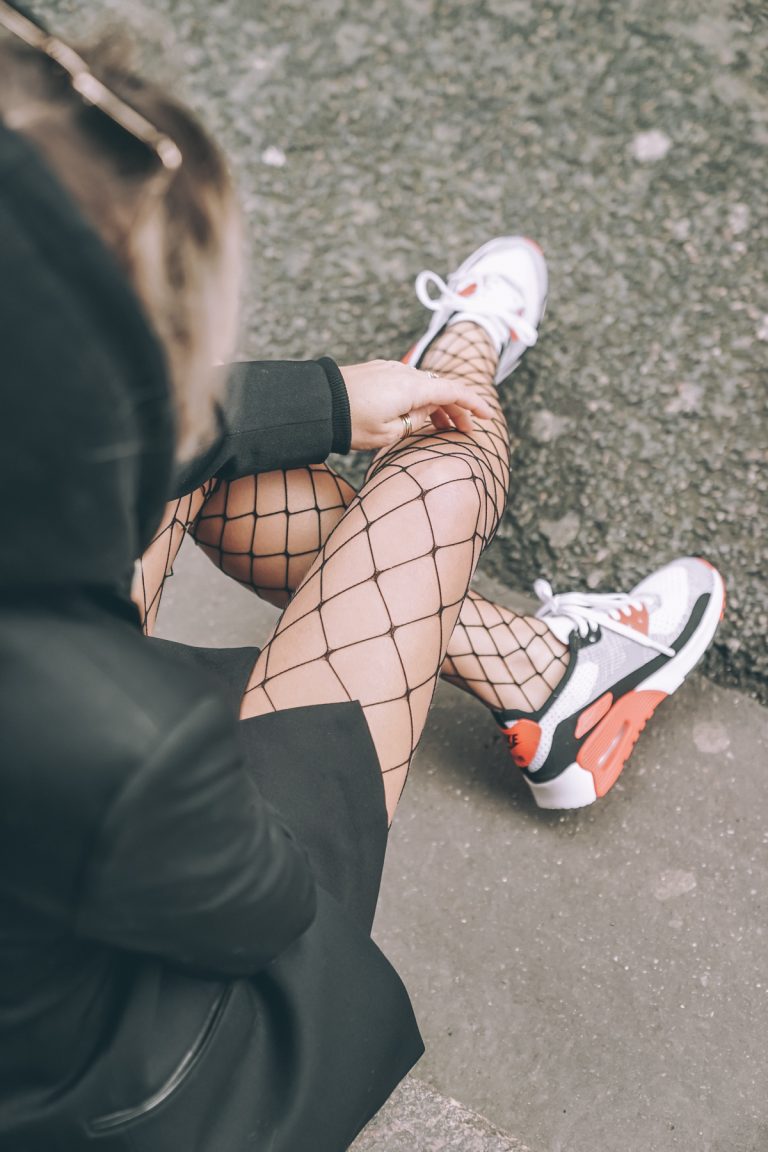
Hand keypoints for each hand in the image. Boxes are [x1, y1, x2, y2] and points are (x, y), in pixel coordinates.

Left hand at [339, 360, 494, 449]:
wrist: (317, 405)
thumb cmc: (351, 424)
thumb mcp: (389, 434)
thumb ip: (416, 422)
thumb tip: (427, 412)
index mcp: (413, 388)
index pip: (454, 393)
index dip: (474, 405)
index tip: (488, 418)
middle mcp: (405, 373)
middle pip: (441, 389)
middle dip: (457, 410)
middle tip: (465, 431)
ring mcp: (390, 369)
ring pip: (423, 385)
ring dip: (436, 405)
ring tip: (442, 427)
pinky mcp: (377, 370)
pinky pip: (407, 382)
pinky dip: (419, 397)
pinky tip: (417, 413)